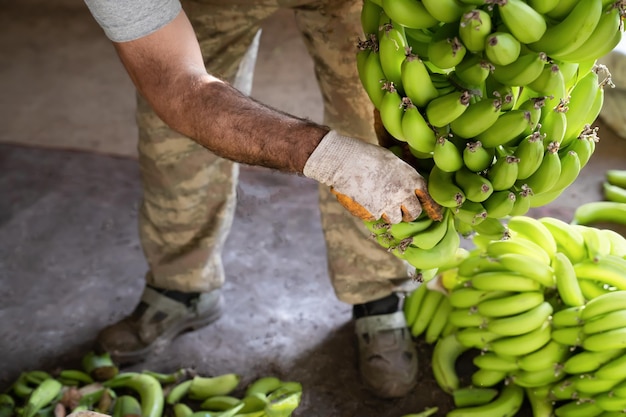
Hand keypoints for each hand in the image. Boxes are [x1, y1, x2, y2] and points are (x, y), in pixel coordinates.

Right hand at [303, 130, 441, 223]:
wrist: (343, 161)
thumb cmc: (366, 155)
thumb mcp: (392, 160)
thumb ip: (403, 176)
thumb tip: (406, 187)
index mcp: (411, 179)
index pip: (428, 198)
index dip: (431, 208)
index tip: (434, 215)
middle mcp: (403, 194)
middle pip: (414, 214)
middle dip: (408, 213)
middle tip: (400, 209)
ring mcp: (388, 205)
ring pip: (396, 219)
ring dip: (390, 214)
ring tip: (379, 202)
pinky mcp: (373, 213)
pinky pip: (377, 218)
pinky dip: (373, 212)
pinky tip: (365, 200)